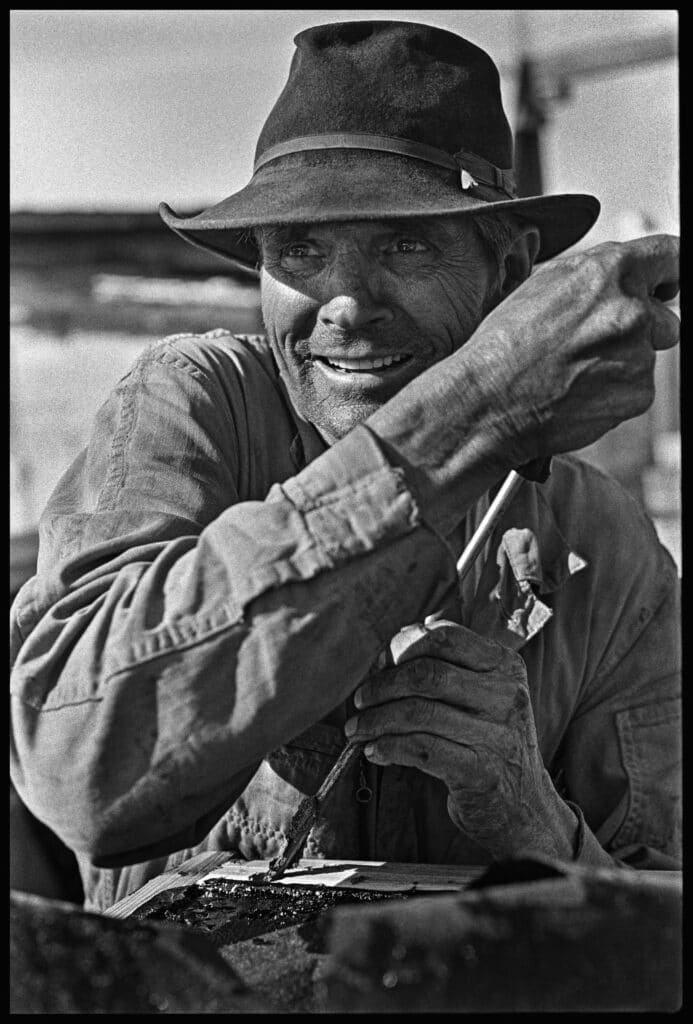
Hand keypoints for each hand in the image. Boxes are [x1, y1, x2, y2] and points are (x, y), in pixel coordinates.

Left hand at [344, 620, 577, 860]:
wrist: (524, 807)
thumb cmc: (488, 741)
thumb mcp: (483, 695)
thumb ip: (446, 666)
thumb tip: (389, 650)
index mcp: (505, 666)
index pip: (445, 637)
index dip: (402, 646)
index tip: (380, 665)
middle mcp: (506, 696)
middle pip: (427, 674)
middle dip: (382, 685)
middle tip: (360, 701)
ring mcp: (497, 735)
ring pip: (419, 712)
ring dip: (376, 720)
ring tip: (358, 729)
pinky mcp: (482, 773)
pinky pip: (421, 749)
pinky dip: (389, 747)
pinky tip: (374, 751)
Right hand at [367, 234, 678, 536]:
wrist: (486, 401)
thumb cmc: (502, 346)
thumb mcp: (543, 285)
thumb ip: (594, 278)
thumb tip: (623, 279)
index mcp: (608, 272)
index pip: (670, 256)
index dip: (668, 273)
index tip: (666, 284)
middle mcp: (631, 309)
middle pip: (664, 317)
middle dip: (640, 331)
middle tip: (595, 345)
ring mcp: (638, 354)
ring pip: (646, 358)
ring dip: (621, 364)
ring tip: (573, 372)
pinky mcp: (637, 395)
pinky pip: (636, 390)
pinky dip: (613, 395)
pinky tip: (576, 393)